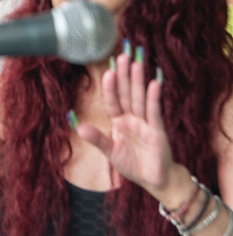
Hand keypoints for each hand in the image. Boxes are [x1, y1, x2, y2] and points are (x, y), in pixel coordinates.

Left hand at [75, 49, 174, 195]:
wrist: (153, 180)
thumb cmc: (131, 164)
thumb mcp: (110, 152)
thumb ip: (96, 139)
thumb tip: (78, 127)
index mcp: (119, 121)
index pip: (112, 101)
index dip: (110, 86)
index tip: (108, 70)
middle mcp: (132, 119)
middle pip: (126, 94)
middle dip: (124, 75)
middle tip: (122, 55)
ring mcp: (145, 123)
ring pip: (139, 98)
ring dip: (138, 81)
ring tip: (136, 63)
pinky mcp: (157, 131)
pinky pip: (154, 113)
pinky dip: (153, 99)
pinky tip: (154, 84)